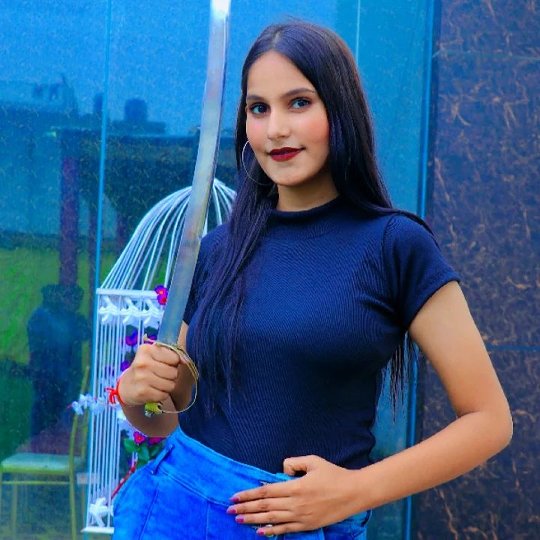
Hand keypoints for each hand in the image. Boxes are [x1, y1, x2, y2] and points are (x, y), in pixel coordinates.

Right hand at [118, 343, 181, 405]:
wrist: (127, 386)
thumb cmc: (146, 368)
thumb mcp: (156, 356)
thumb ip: (173, 355)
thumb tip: (187, 361)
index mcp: (146, 350)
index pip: (175, 358)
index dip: (173, 363)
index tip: (164, 364)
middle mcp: (142, 363)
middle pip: (174, 372)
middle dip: (171, 376)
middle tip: (160, 375)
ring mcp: (141, 378)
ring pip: (171, 385)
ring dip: (167, 386)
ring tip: (157, 383)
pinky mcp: (142, 392)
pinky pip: (164, 395)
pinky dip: (162, 395)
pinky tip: (153, 391)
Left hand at [227, 455, 360, 535]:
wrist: (353, 493)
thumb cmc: (333, 474)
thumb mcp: (313, 461)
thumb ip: (294, 463)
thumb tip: (280, 470)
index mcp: (295, 487)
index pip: (265, 491)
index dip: (248, 494)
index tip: (235, 497)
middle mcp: (295, 503)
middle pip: (265, 507)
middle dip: (246, 508)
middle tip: (229, 511)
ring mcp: (301, 517)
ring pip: (272, 519)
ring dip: (253, 520)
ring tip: (239, 520)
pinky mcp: (307, 525)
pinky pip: (286, 529)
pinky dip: (271, 531)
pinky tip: (260, 531)